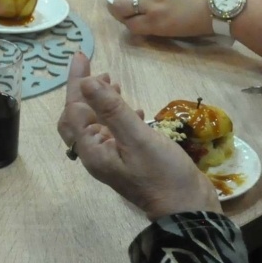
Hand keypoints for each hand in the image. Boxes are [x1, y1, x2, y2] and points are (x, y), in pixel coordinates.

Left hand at [59, 54, 220, 218]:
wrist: (187, 207)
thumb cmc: (162, 173)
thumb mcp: (137, 137)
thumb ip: (111, 109)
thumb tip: (87, 82)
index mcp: (91, 150)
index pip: (74, 109)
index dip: (76, 81)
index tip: (81, 55)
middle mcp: (96, 154)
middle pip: (78, 117)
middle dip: (83, 91)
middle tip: (96, 68)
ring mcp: (112, 158)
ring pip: (96, 123)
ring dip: (100, 102)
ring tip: (114, 82)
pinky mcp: (128, 159)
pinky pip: (113, 132)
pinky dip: (118, 116)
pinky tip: (134, 109)